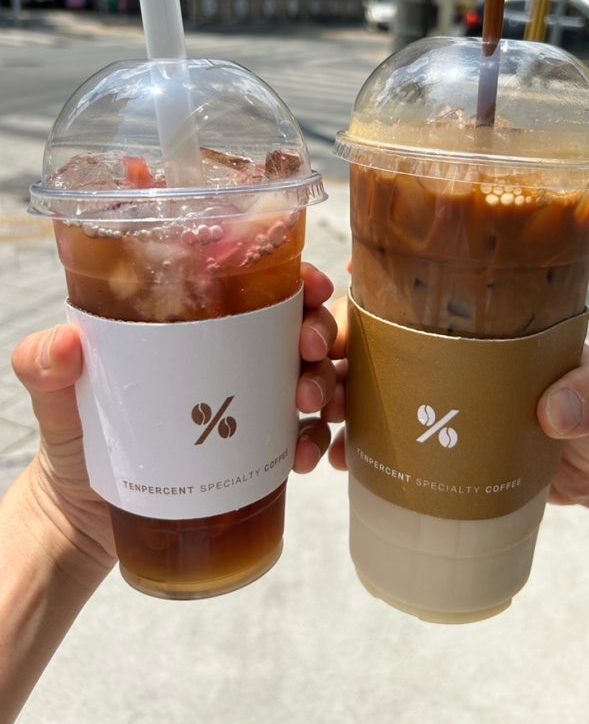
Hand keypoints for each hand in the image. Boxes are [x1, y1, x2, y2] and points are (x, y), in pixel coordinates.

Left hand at [10, 263, 339, 563]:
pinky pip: (303, 436)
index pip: (255, 289)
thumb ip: (45, 369)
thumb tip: (65, 345)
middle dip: (320, 332)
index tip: (313, 289)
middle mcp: (230, 358)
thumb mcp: (57, 401)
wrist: (84, 522)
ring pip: (313, 377)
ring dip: (328, 383)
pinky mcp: (255, 449)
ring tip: (311, 407)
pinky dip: (315, 440)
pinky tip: (305, 456)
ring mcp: (247, 404)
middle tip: (310, 355)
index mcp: (194, 328)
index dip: (296, 281)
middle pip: (298, 328)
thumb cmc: (74, 443)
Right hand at [324, 300, 588, 499]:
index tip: (324, 303)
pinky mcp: (424, 449)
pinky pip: (366, 443)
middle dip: (315, 346)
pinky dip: (340, 447)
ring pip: (347, 386)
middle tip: (310, 376)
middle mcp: (437, 350)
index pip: (398, 290)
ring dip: (317, 397)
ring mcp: (425, 399)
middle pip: (355, 336)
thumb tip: (553, 410)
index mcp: (472, 319)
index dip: (350, 288)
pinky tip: (329, 461)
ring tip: (314, 421)